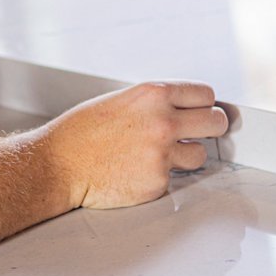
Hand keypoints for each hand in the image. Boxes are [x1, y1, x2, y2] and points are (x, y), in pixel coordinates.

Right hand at [43, 82, 227, 208]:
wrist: (59, 164)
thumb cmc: (82, 132)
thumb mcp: (121, 101)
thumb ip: (155, 103)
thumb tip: (184, 109)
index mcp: (153, 95)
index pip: (205, 94)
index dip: (203, 104)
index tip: (200, 111)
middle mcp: (163, 121)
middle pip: (216, 122)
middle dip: (209, 128)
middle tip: (197, 133)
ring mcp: (162, 153)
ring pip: (200, 155)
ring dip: (185, 156)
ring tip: (155, 155)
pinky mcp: (158, 181)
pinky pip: (174, 178)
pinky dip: (159, 177)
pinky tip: (135, 171)